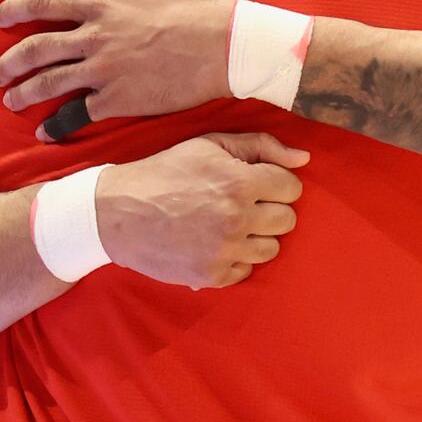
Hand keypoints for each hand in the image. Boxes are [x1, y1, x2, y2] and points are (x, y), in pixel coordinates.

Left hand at [0, 0, 235, 139]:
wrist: (228, 46)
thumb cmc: (202, 0)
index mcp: (102, 4)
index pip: (42, 3)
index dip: (13, 9)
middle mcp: (95, 38)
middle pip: (36, 49)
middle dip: (10, 63)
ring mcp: (105, 72)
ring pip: (49, 84)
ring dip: (24, 94)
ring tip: (11, 101)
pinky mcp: (119, 100)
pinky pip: (78, 115)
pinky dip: (58, 125)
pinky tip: (47, 132)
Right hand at [94, 132, 307, 289]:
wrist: (118, 212)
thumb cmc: (167, 172)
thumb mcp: (210, 145)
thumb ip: (262, 146)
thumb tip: (304, 158)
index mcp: (241, 183)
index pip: (292, 188)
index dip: (276, 184)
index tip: (258, 184)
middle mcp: (237, 219)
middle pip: (287, 220)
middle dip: (270, 209)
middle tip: (244, 205)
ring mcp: (224, 251)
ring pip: (271, 248)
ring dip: (256, 236)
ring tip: (230, 225)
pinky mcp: (211, 276)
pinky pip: (246, 271)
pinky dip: (235, 259)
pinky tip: (215, 244)